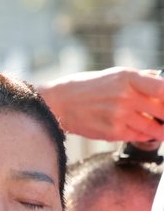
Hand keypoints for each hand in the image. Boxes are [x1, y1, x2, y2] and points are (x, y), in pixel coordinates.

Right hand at [36, 68, 163, 142]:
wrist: (58, 103)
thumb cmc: (86, 87)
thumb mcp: (114, 74)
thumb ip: (141, 78)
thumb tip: (162, 80)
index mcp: (127, 78)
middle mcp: (125, 96)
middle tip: (162, 116)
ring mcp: (119, 116)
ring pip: (155, 128)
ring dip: (161, 130)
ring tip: (160, 128)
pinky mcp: (113, 132)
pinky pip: (140, 136)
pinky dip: (145, 135)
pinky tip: (140, 130)